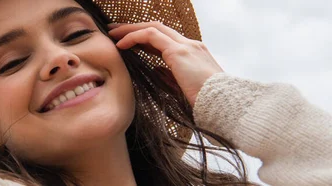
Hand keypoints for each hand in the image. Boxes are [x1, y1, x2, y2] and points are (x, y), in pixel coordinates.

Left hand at [108, 21, 223, 106]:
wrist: (224, 105)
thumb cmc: (207, 103)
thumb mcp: (184, 88)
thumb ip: (170, 76)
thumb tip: (155, 70)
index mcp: (193, 54)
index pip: (164, 40)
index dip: (143, 39)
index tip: (126, 42)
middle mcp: (190, 45)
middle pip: (157, 28)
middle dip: (134, 28)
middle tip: (114, 31)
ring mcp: (186, 46)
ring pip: (153, 28)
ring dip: (130, 29)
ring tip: (112, 34)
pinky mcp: (179, 52)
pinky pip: (151, 36)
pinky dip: (134, 37)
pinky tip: (121, 45)